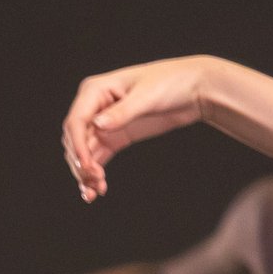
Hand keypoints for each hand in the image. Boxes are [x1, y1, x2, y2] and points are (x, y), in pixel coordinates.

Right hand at [61, 56, 219, 201]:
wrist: (196, 89)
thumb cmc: (172, 81)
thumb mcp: (148, 96)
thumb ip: (122, 112)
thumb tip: (97, 125)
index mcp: (95, 90)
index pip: (76, 122)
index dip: (78, 146)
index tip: (86, 167)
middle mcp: (94, 106)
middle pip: (75, 140)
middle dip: (81, 163)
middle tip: (95, 182)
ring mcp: (104, 123)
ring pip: (84, 153)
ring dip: (85, 173)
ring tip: (95, 191)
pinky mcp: (115, 136)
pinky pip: (97, 157)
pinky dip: (94, 173)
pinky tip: (97, 189)